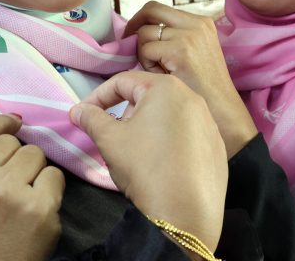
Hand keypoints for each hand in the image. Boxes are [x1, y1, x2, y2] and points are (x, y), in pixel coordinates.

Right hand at [0, 114, 64, 260]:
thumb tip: (14, 121)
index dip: (1, 122)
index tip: (14, 124)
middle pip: (10, 142)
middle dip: (14, 158)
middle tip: (6, 185)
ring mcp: (8, 193)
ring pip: (34, 154)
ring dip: (33, 171)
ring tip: (20, 196)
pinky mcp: (38, 209)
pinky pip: (54, 175)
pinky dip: (50, 189)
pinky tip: (35, 207)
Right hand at [70, 71, 226, 249]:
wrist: (184, 213)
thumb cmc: (144, 166)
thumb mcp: (109, 139)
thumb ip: (91, 118)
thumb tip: (77, 110)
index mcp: (166, 88)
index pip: (123, 82)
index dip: (97, 97)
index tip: (83, 115)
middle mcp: (193, 98)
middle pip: (148, 97)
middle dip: (125, 113)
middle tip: (113, 137)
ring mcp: (209, 123)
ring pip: (168, 116)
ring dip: (147, 127)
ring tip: (138, 152)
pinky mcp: (217, 147)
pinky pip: (186, 135)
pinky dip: (170, 142)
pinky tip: (163, 165)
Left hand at [126, 1, 257, 156]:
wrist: (222, 111)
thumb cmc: (203, 89)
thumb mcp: (192, 53)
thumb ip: (171, 39)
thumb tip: (136, 32)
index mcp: (200, 23)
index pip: (159, 9)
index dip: (141, 20)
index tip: (132, 35)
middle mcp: (196, 24)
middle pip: (150, 9)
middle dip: (133, 25)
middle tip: (125, 43)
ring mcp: (189, 35)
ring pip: (144, 33)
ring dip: (143, 53)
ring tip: (158, 71)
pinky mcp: (180, 50)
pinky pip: (146, 50)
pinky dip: (147, 65)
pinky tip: (162, 77)